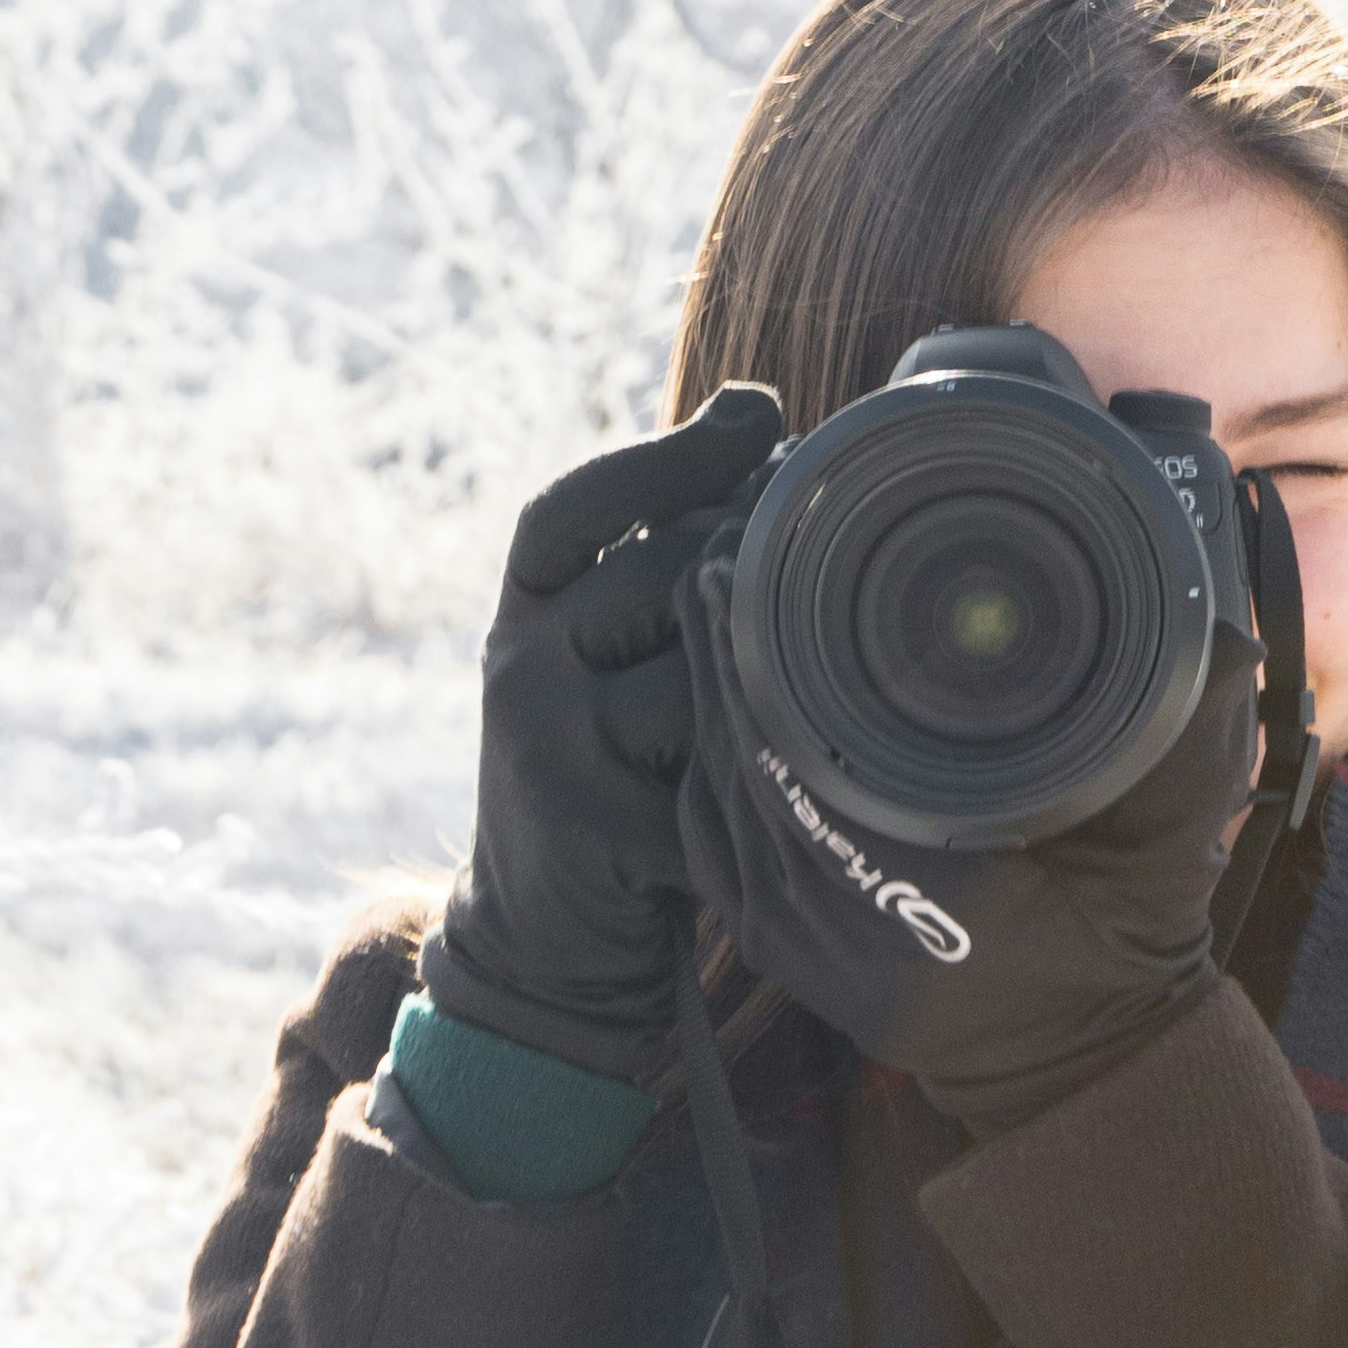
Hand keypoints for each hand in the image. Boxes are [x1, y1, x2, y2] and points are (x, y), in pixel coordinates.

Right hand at [426, 388, 786, 1081]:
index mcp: (522, 609)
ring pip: (698, 671)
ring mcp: (544, 747)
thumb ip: (660, 550)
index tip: (760, 412)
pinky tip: (806, 780)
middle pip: (663, 572)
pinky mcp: (588, 830)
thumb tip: (755, 407)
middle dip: (753, 566)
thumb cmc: (614, 769)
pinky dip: (766, 779)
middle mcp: (517, 663)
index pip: (575, 507)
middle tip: (830, 567)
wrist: (546, 940)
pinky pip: (709, 776)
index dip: (666, 454)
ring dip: (768, 685)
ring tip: (818, 695)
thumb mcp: (605, 653)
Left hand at [674, 551, 1260, 1134]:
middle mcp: (838, 922)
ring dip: (705, 697)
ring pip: (714, 794)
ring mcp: (795, 944)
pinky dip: (704, 762)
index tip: (753, 557)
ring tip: (710, 594)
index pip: (800, 756)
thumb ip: (1194, 733)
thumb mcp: (1174, 835)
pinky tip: (708, 694)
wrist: (1083, 1058)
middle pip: (736, 760)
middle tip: (722, 545)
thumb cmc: (1128, 940)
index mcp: (926, 890)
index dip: (759, 654)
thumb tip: (1218, 635)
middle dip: (721, 651)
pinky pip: (710, 842)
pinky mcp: (775, 947)